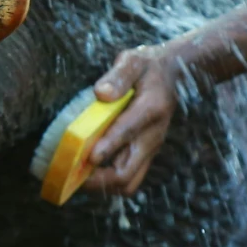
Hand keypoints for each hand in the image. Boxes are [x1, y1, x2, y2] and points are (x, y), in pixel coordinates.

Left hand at [83, 43, 187, 195]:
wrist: (174, 77)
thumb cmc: (147, 67)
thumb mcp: (134, 61)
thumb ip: (119, 76)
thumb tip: (101, 94)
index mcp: (150, 109)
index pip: (128, 131)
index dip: (108, 146)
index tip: (90, 157)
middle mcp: (152, 136)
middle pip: (127, 172)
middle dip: (98, 179)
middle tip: (71, 174)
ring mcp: (149, 149)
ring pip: (127, 183)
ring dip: (101, 185)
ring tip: (76, 177)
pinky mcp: (145, 155)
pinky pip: (127, 179)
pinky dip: (107, 182)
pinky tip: (88, 173)